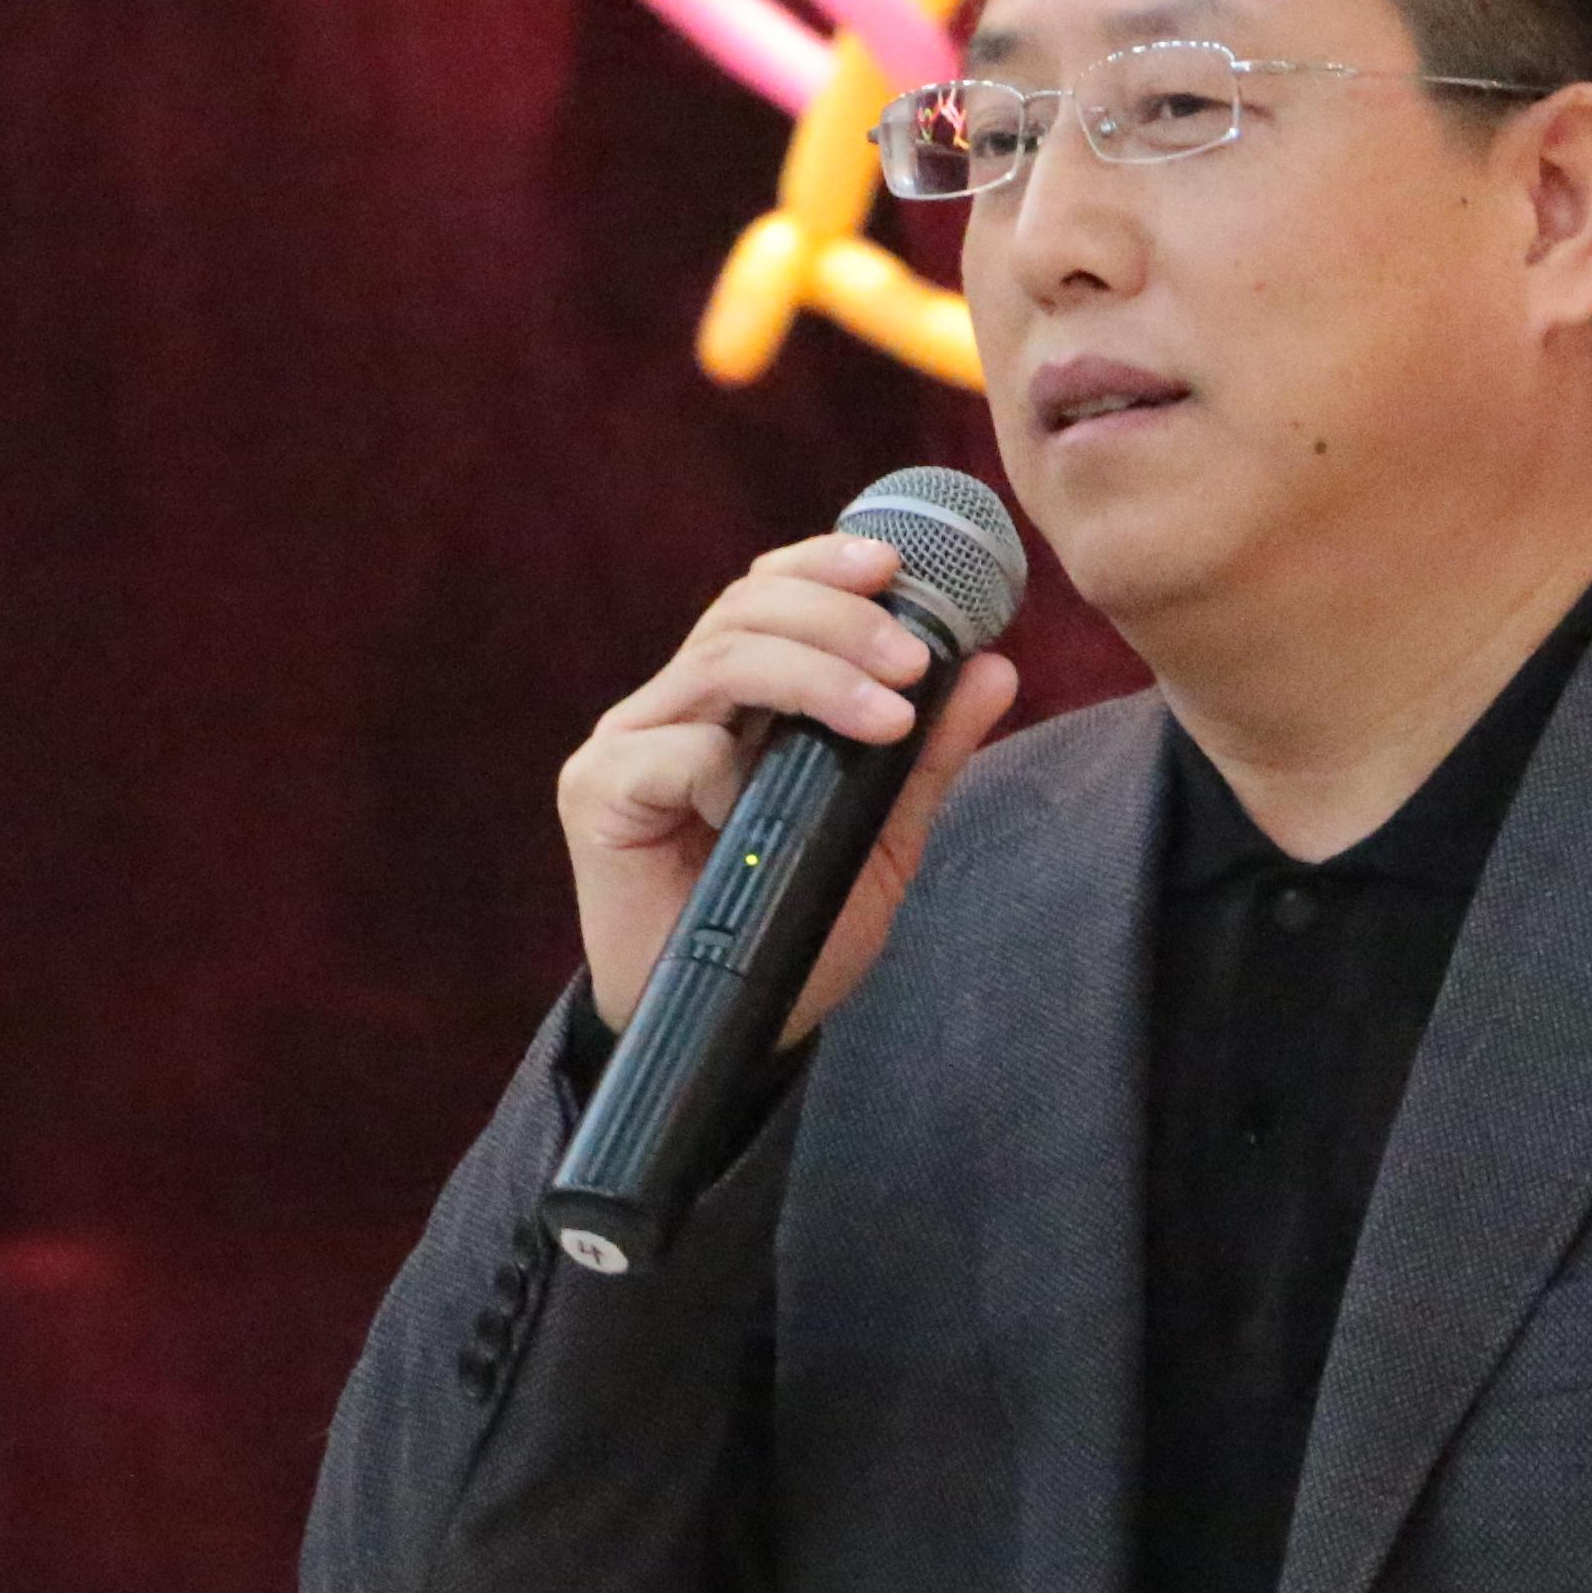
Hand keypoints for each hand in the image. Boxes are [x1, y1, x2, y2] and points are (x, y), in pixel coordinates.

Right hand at [559, 530, 1022, 1033]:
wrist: (733, 1028)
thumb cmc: (793, 921)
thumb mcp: (881, 835)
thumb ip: (927, 756)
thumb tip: (993, 669)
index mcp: (733, 696)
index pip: (767, 593)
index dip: (824, 564)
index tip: (897, 568)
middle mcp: (676, 704)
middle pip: (746, 607)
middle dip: (840, 620)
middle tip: (912, 664)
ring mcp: (631, 742)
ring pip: (721, 659)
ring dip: (815, 674)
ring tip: (887, 716)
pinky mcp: (598, 793)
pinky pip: (676, 753)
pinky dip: (735, 770)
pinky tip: (767, 811)